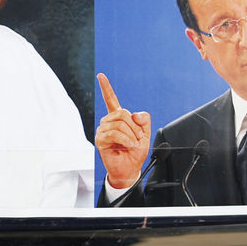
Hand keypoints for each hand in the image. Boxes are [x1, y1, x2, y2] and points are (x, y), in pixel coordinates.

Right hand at [94, 73, 151, 188]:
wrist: (130, 169)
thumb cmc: (135, 153)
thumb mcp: (145, 134)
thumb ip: (144, 120)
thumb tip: (134, 114)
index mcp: (118, 118)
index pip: (111, 99)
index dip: (106, 87)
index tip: (100, 76)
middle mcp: (109, 122)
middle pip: (123, 113)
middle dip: (135, 127)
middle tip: (138, 139)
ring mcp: (103, 130)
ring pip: (120, 123)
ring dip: (131, 135)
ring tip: (132, 144)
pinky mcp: (100, 139)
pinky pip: (114, 133)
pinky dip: (125, 139)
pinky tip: (128, 145)